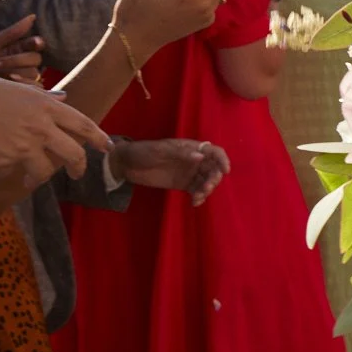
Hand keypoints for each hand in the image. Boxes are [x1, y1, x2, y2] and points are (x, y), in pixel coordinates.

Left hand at [0, 14, 44, 84]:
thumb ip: (13, 32)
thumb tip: (33, 16)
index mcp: (17, 48)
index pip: (36, 44)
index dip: (36, 43)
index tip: (34, 42)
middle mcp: (22, 61)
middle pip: (35, 59)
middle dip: (17, 60)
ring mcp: (24, 77)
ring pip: (34, 73)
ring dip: (19, 73)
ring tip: (2, 74)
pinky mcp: (24, 89)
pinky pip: (35, 87)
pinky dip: (25, 84)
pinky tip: (11, 81)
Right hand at [0, 76, 110, 191]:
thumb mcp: (18, 89)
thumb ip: (44, 98)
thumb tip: (65, 99)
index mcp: (46, 107)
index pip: (83, 125)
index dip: (99, 138)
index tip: (108, 148)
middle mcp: (41, 127)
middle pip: (73, 154)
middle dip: (79, 167)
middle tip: (77, 173)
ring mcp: (23, 145)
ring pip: (43, 170)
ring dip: (38, 178)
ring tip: (30, 179)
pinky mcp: (6, 159)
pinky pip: (14, 169)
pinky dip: (9, 169)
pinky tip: (0, 160)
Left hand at [111, 138, 228, 203]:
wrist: (126, 164)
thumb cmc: (143, 152)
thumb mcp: (160, 151)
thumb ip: (180, 154)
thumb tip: (201, 157)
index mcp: (191, 148)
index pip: (214, 152)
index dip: (222, 160)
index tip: (225, 171)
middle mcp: (194, 160)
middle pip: (214, 169)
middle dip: (214, 179)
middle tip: (205, 188)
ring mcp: (189, 173)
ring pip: (207, 181)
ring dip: (207, 190)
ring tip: (197, 197)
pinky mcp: (183, 185)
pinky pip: (196, 191)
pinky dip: (199, 197)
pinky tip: (195, 203)